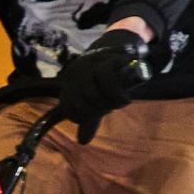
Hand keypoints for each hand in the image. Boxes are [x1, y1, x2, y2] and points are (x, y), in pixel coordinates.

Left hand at [51, 29, 150, 144]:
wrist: (124, 52)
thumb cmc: (107, 80)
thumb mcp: (96, 99)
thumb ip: (89, 118)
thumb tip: (83, 141)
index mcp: (68, 82)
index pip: (69, 109)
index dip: (83, 116)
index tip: (97, 113)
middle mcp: (75, 72)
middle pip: (81, 103)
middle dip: (98, 110)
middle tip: (111, 107)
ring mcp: (90, 64)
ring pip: (92, 93)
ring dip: (107, 103)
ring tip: (119, 103)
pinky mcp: (107, 58)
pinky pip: (106, 78)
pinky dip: (115, 94)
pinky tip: (124, 99)